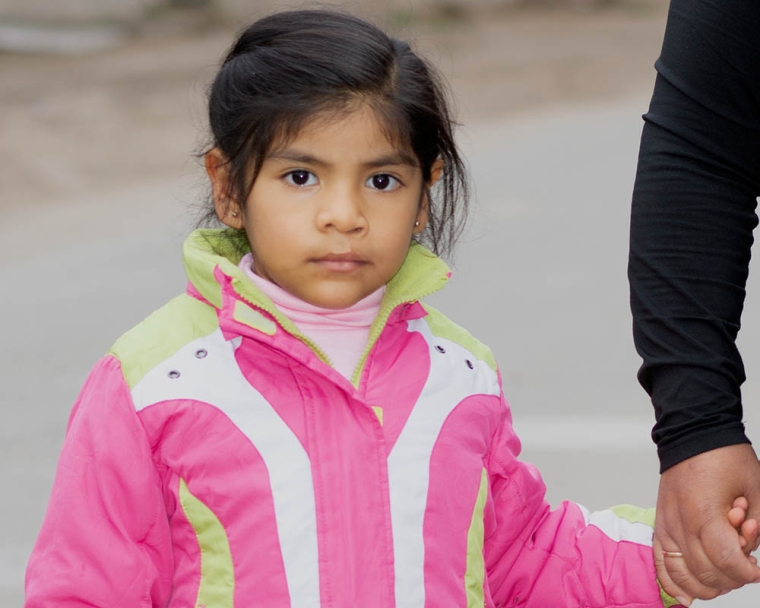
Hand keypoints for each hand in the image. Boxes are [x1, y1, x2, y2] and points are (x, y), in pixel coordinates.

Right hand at [654, 444, 759, 605]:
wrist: (693, 437)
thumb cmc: (725, 458)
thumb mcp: (756, 490)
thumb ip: (755, 527)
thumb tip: (747, 554)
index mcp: (704, 514)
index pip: (726, 562)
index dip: (747, 572)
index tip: (756, 568)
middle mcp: (680, 524)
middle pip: (705, 574)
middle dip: (731, 578)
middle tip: (744, 565)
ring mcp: (667, 526)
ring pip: (683, 575)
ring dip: (707, 585)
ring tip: (723, 573)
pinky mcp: (660, 525)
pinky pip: (661, 563)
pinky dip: (672, 584)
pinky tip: (686, 597)